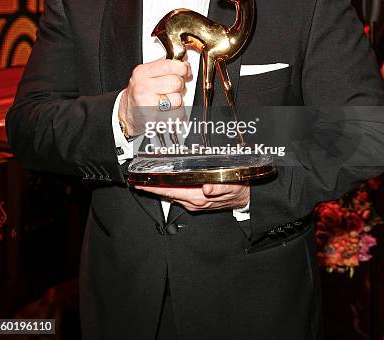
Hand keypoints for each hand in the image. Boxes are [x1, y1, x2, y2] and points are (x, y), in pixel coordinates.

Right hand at [119, 57, 191, 135]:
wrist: (129, 115)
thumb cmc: (142, 94)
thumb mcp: (149, 75)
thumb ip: (166, 66)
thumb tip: (184, 62)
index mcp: (142, 73)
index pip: (169, 65)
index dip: (182, 68)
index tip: (184, 71)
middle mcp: (143, 87)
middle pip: (176, 82)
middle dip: (179, 86)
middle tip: (172, 89)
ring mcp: (147, 104)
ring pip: (178, 99)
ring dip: (177, 102)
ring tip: (167, 102)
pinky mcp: (154, 119)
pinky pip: (177, 114)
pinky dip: (176, 114)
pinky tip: (166, 112)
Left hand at [134, 183, 249, 211]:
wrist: (246, 198)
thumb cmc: (239, 189)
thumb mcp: (232, 185)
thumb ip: (220, 187)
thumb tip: (207, 187)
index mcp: (198, 197)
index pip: (171, 191)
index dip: (154, 188)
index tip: (141, 184)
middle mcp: (193, 202)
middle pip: (167, 193)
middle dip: (152, 188)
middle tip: (137, 180)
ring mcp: (194, 203)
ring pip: (171, 195)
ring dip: (159, 189)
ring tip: (146, 181)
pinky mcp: (196, 201)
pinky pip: (178, 195)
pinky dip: (168, 189)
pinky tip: (164, 184)